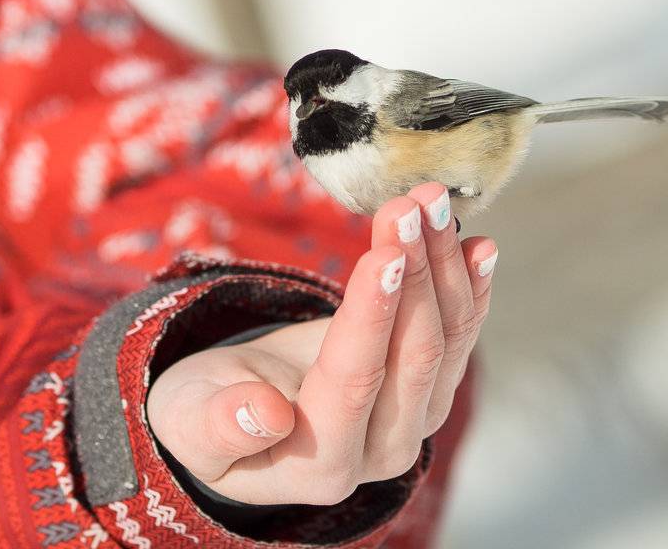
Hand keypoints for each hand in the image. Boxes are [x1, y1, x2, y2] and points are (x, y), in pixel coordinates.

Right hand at [144, 183, 496, 506]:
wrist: (231, 417)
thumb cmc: (203, 412)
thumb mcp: (189, 422)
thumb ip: (220, 426)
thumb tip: (265, 414)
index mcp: (320, 465)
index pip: (355, 381)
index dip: (373, 317)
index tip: (385, 254)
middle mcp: (380, 451)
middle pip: (413, 355)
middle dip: (415, 271)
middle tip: (408, 203)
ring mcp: (412, 423)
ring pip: (446, 341)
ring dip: (443, 266)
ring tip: (431, 201)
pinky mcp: (426, 393)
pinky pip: (458, 338)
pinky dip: (470, 288)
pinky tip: (478, 245)